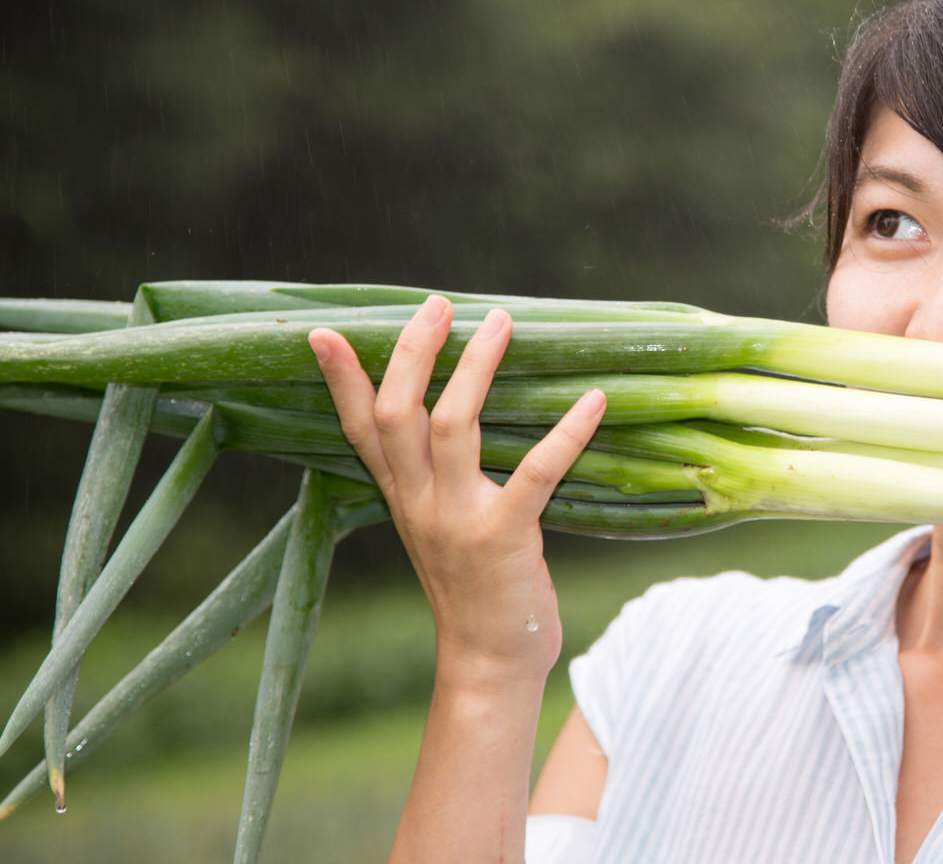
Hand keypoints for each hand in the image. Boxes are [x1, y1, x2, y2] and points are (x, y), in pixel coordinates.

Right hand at [307, 296, 605, 687]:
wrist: (489, 663)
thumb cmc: (475, 587)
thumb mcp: (439, 526)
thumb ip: (436, 476)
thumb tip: (451, 414)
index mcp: (402, 497)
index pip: (359, 428)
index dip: (341, 381)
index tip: (325, 333)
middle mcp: (419, 502)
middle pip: (396, 413)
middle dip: (412, 352)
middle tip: (438, 304)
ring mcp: (457, 519)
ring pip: (451, 426)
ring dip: (475, 369)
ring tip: (500, 322)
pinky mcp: (504, 537)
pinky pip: (536, 472)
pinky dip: (567, 431)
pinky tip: (593, 399)